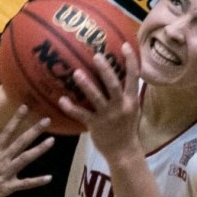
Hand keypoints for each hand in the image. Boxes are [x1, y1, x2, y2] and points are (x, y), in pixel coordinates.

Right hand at [0, 105, 53, 196]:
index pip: (7, 131)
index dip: (17, 119)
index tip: (25, 107)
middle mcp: (2, 159)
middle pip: (21, 142)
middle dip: (34, 130)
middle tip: (47, 120)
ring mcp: (5, 173)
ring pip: (26, 159)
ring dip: (39, 150)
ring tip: (51, 141)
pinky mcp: (6, 187)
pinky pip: (25, 184)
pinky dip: (37, 181)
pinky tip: (49, 178)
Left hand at [58, 42, 141, 157]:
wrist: (124, 151)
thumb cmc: (127, 127)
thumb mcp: (133, 108)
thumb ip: (128, 92)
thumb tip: (123, 72)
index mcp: (132, 100)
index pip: (134, 77)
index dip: (131, 60)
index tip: (124, 45)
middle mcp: (121, 106)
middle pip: (113, 84)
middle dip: (105, 70)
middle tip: (96, 55)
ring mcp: (108, 116)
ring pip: (96, 98)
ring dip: (86, 85)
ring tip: (76, 73)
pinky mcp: (96, 125)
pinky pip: (82, 115)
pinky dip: (71, 108)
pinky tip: (61, 99)